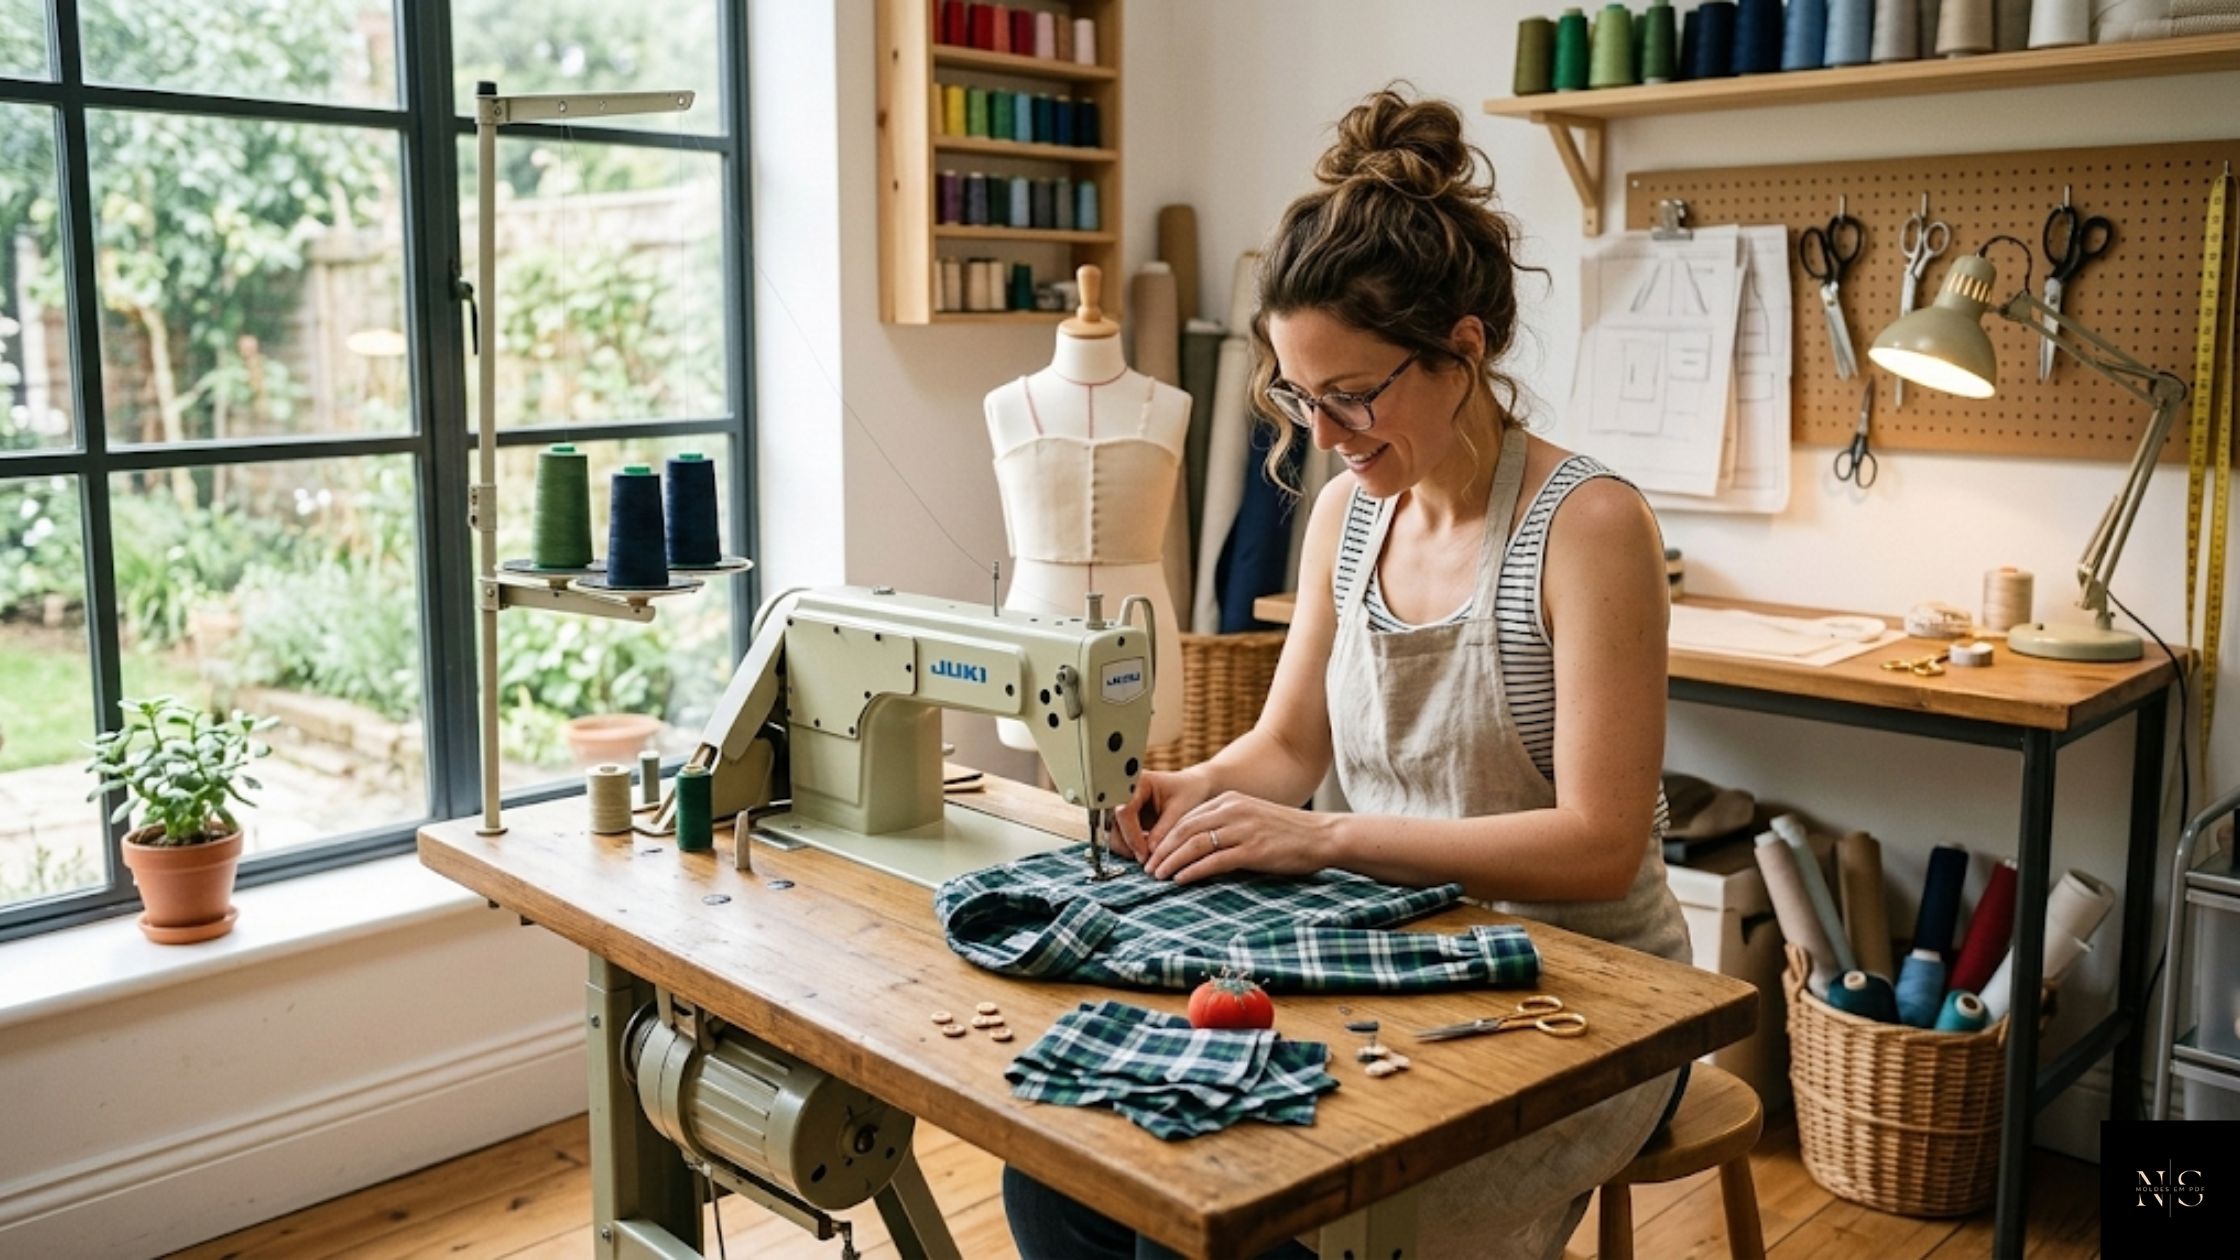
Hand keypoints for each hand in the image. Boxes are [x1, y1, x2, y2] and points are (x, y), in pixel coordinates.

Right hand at [1111, 766, 1215, 862]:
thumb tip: (1149, 853)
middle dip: (1128, 844)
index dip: (1132, 835)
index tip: (1144, 854)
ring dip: (1129, 848)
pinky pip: (1120, 838)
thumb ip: (1164, 831)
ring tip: (1151, 853)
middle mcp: (1124, 792)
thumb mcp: (1181, 811)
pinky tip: (1148, 849)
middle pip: (1114, 824)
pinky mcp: (1124, 819)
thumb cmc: (1189, 793)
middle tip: (1147, 858)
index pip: (1124, 811)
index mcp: (1138, 782)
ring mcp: (1122, 806)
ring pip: (1114, 834)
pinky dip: (1131, 847)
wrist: (1193, 788)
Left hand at [1145, 792, 1337, 885]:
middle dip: (1162, 850)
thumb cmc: (1288, 832)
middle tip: (1148, 868)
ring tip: (1158, 876)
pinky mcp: (1253, 850)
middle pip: (1184, 830)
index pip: (1187, 818)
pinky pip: (1214, 860)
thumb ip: (1227, 824)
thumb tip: (1199, 844)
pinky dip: (1193, 871)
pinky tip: (1181, 880)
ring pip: (1194, 845)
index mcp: (1230, 800)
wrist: (1322, 835)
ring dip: (1172, 862)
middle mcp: (1232, 810)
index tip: (1152, 853)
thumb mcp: (1252, 817)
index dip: (1165, 837)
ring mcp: (1242, 829)